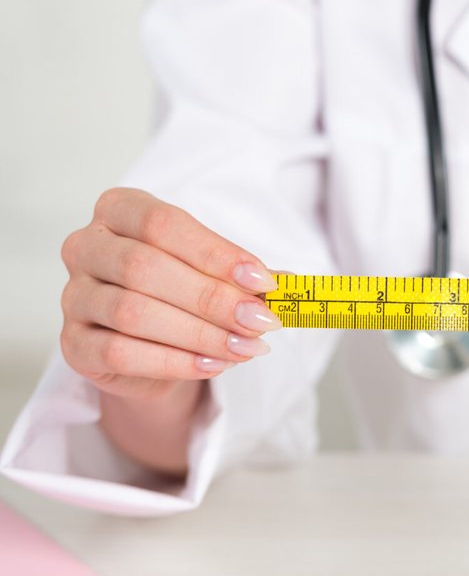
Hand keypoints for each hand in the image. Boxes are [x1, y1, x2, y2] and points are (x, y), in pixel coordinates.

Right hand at [59, 188, 279, 400]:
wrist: (151, 346)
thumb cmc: (184, 293)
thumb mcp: (217, 273)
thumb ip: (246, 276)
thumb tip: (288, 285)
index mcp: (119, 211)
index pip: (164, 224)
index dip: (216, 254)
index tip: (264, 283)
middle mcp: (86, 246)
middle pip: (144, 268)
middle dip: (212, 298)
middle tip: (260, 321)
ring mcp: (74, 296)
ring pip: (131, 313)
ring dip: (199, 333)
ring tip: (246, 347)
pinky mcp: (73, 344)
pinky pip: (119, 353)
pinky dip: (173, 362)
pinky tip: (213, 364)